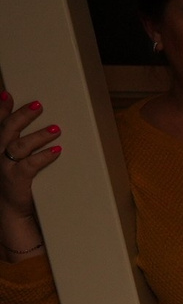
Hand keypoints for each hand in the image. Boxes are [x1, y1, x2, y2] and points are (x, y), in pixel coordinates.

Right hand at [1, 93, 62, 258]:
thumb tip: (32, 122)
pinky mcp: (15, 180)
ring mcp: (3, 167)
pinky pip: (30, 165)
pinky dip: (43, 157)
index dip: (0, 108)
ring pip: (19, 145)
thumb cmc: (12, 180)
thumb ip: (16, 140)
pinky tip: (57, 151)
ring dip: (38, 135)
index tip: (7, 93)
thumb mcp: (9, 158)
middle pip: (6, 129)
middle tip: (39, 105)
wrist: (6, 210)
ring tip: (56, 128)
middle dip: (22, 115)